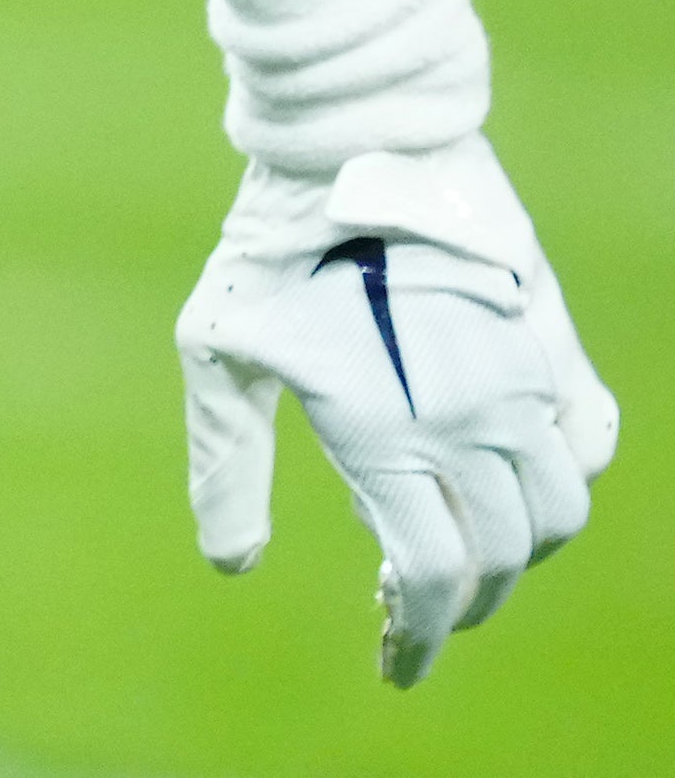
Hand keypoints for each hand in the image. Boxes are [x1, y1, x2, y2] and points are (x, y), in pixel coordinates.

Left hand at [178, 134, 618, 684]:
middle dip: (458, 604)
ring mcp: (523, 380)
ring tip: (464, 551)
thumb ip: (227, 461)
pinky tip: (515, 478)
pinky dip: (565, 478)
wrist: (357, 142)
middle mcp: (470, 419)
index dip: (416, 637)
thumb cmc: (270, 247)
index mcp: (386, 433)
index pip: (432, 575)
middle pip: (496, 558)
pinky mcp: (551, 340)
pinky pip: (591, 438)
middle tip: (410, 610)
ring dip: (515, 550)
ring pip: (557, 511)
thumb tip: (232, 563)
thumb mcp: (218, 349)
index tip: (395, 667)